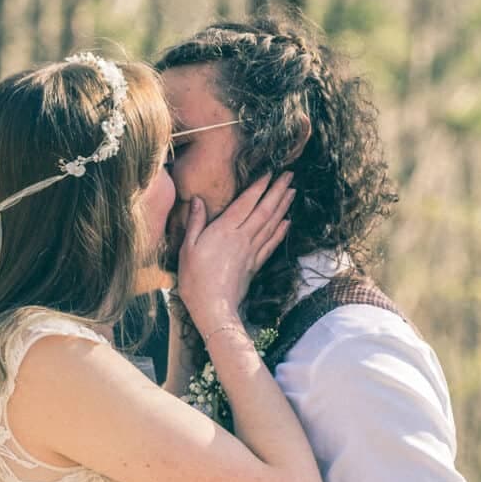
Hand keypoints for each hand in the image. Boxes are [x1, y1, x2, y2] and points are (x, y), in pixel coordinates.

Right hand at [175, 174, 294, 329]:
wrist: (213, 308)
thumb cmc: (195, 278)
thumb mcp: (188, 248)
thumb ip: (195, 222)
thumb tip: (197, 199)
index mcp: (224, 230)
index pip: (246, 203)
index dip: (259, 187)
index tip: (270, 173)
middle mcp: (242, 237)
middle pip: (264, 210)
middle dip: (278, 191)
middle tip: (290, 175)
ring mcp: (251, 251)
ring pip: (271, 224)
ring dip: (283, 207)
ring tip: (292, 192)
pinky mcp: (255, 264)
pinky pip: (271, 244)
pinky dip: (281, 232)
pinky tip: (288, 223)